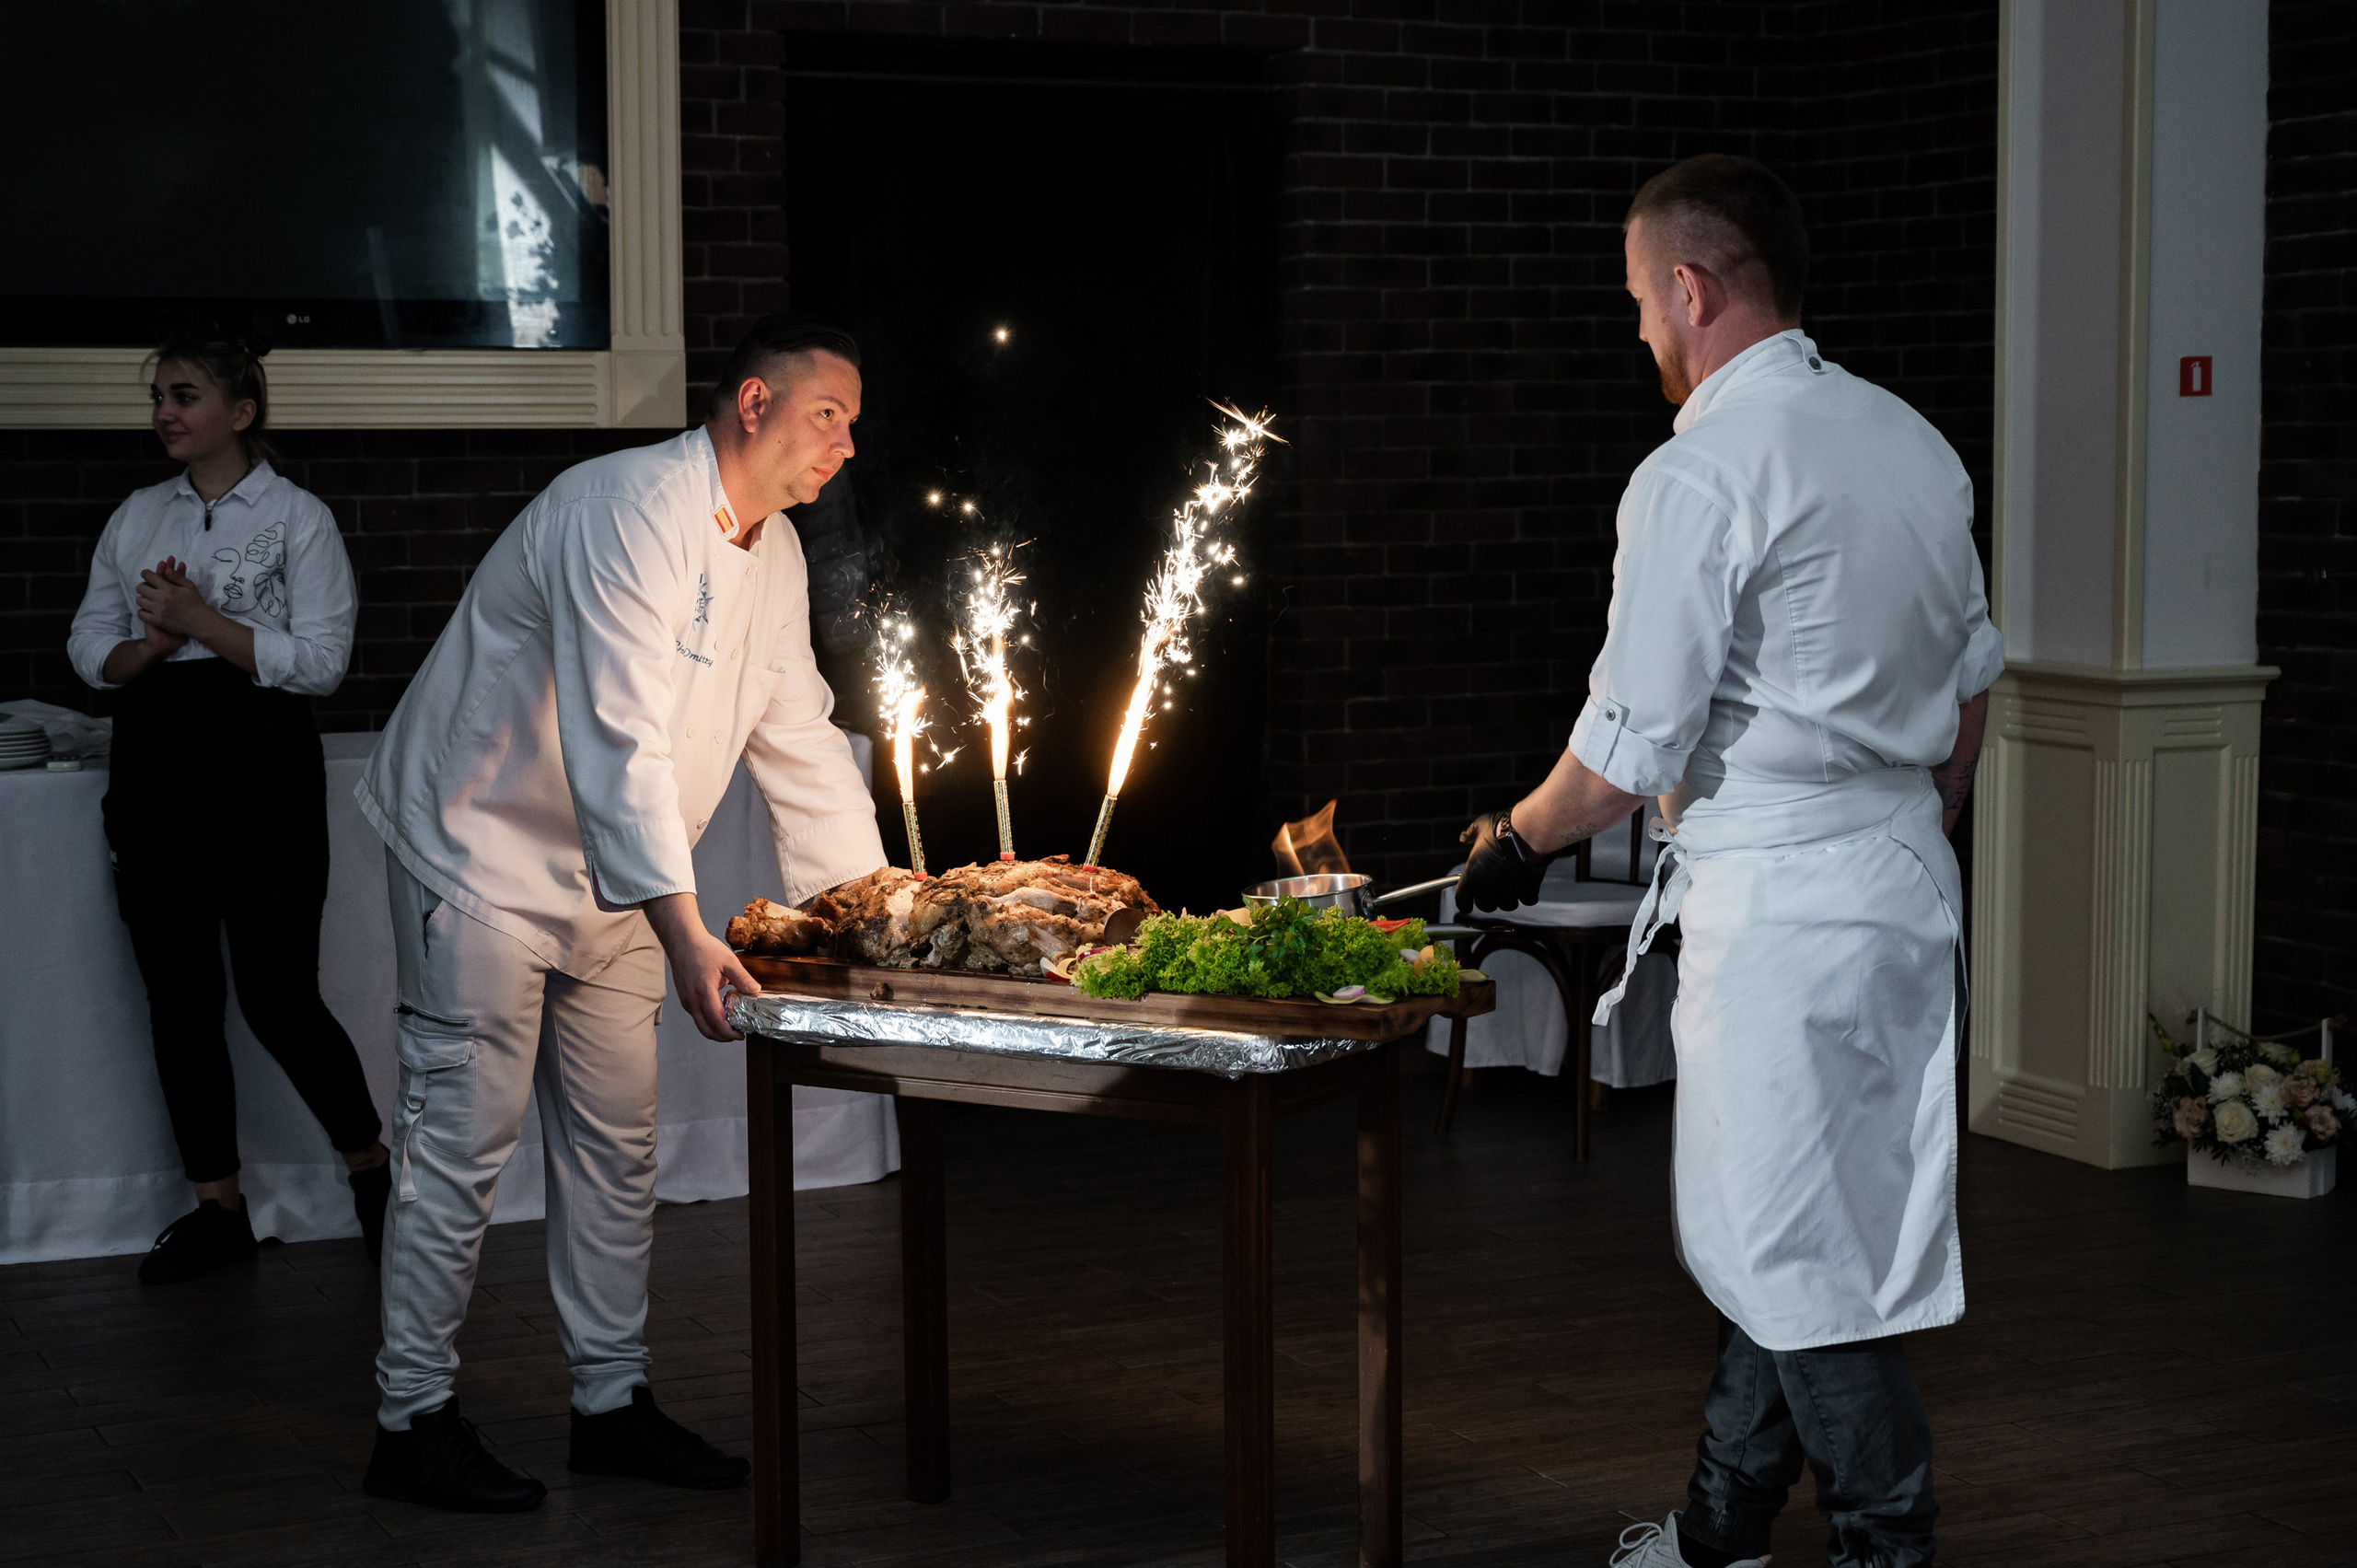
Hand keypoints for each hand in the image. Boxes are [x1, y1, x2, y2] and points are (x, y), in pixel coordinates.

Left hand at [135, 557, 218, 641]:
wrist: (199, 622)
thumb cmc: (195, 602)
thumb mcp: (189, 585)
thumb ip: (176, 576)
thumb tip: (165, 569)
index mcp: (168, 588)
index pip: (148, 576)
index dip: (146, 573)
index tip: (146, 575)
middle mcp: (161, 598)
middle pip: (140, 588)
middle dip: (143, 586)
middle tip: (148, 588)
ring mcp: (158, 610)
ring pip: (139, 600)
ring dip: (143, 599)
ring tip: (149, 600)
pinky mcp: (157, 621)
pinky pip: (141, 614)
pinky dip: (143, 611)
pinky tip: (149, 610)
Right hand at [644, 892, 762, 1040]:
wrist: (682, 940)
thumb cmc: (703, 948)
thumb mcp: (728, 961)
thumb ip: (743, 978)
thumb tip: (756, 991)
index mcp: (704, 992)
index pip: (716, 1022)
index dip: (729, 1033)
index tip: (741, 1034)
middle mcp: (692, 1000)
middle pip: (706, 1030)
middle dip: (723, 1037)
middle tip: (737, 1035)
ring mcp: (686, 1000)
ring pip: (700, 1025)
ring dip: (715, 1030)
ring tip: (731, 1025)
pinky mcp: (684, 998)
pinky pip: (696, 1016)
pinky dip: (708, 1021)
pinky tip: (720, 1012)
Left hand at [1456, 809, 1552, 913]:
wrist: (1526, 834)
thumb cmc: (1501, 829)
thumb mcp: (1479, 826)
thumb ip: (1470, 834)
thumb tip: (1464, 837)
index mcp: (1471, 877)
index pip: (1462, 901)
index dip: (1465, 903)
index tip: (1468, 903)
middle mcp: (1488, 889)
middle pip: (1485, 906)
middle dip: (1489, 899)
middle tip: (1493, 888)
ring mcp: (1508, 892)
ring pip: (1507, 905)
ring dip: (1509, 898)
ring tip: (1512, 885)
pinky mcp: (1527, 891)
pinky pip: (1527, 900)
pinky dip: (1528, 895)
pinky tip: (1529, 885)